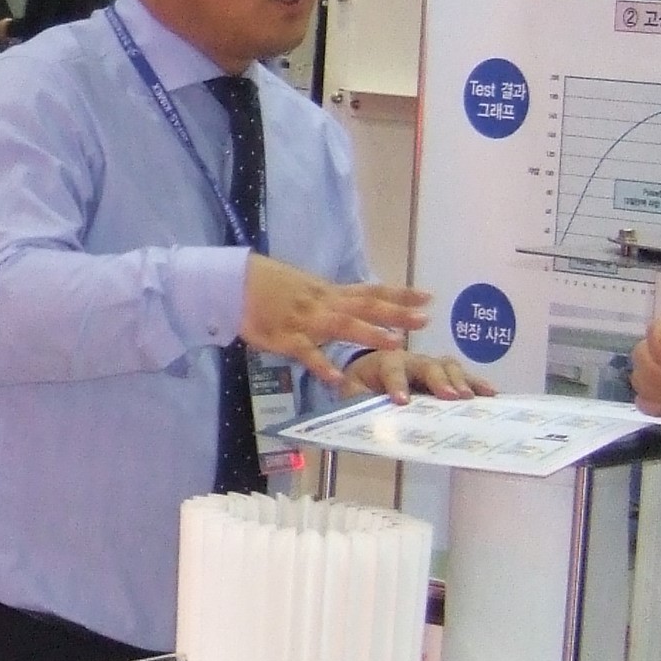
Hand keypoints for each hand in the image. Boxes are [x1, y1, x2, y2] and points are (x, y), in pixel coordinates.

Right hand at [242, 259, 427, 392]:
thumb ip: (327, 300)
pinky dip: (322, 365)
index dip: (399, 294)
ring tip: (396, 343)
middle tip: (426, 320)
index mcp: (328, 292)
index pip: (370, 290)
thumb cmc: (266, 284)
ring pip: (342, 326)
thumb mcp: (303, 287)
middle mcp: (323, 303)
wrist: (232, 282)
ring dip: (370, 334)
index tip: (428, 297)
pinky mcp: (285, 337)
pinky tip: (337, 378)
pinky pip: (306, 353)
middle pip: (365, 307)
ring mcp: (305, 320)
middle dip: (397, 313)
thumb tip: (350, 308)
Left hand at [350, 347, 491, 403]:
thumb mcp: (351, 392)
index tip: (402, 402)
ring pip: (447, 366)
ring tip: (470, 397)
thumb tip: (368, 414)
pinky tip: (491, 394)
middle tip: (449, 397)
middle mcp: (411, 359)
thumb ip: (358, 400)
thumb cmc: (361, 383)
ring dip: (460, 380)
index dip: (397, 384)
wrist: (368, 370)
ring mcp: (430, 364)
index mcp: (384, 361)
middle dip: (438, 380)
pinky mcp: (444, 372)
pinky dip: (476, 382)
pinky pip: (462, 374)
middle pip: (427, 365)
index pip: (391, 369)